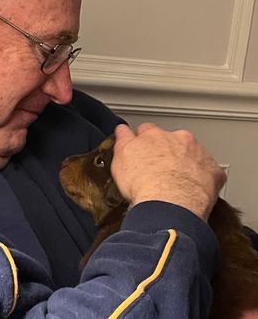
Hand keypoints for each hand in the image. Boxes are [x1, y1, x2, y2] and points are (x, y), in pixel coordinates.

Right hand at [111, 123, 225, 220]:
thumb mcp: (120, 158)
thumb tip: (122, 130)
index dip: (142, 142)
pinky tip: (193, 190)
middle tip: (158, 171)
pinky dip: (203, 179)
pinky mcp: (213, 172)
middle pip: (172, 140)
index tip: (141, 151)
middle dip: (166, 151)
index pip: (146, 130)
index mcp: (154, 135)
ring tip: (176, 184)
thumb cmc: (144, 183)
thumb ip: (122, 140)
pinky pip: (210, 172)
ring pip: (193, 154)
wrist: (169, 204)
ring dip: (186, 163)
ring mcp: (198, 154)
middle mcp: (178, 139)